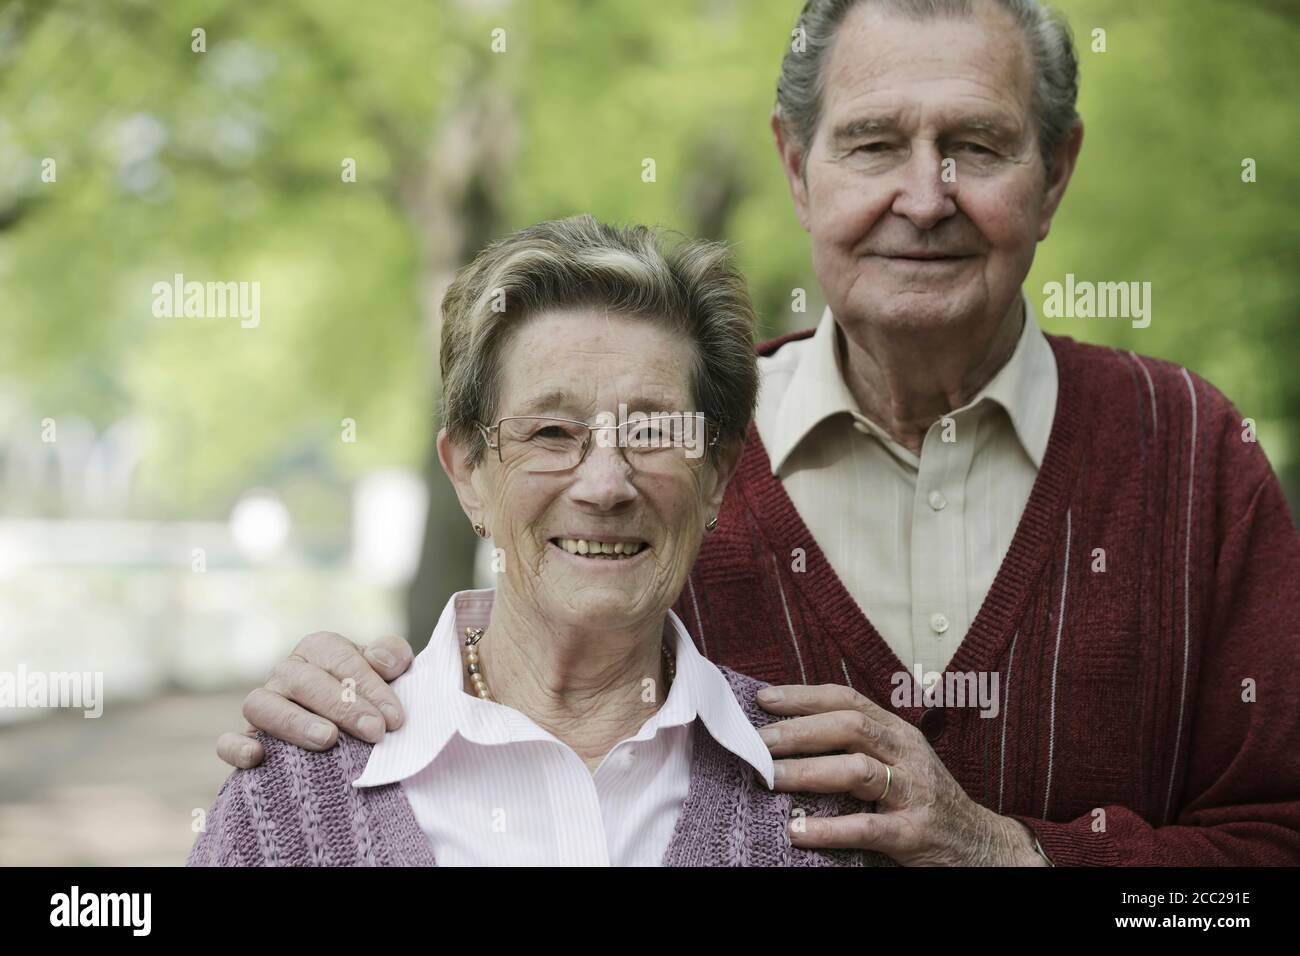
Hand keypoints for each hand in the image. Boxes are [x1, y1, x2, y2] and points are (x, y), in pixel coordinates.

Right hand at [215, 632, 414, 768]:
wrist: (348, 731)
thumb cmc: (370, 697)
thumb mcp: (387, 672)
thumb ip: (391, 657)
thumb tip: (386, 661)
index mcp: (320, 648)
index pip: (341, 658)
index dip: (370, 686)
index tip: (393, 719)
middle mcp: (287, 672)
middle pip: (304, 681)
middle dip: (343, 706)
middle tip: (374, 732)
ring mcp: (263, 704)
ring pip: (262, 705)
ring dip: (294, 722)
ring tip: (327, 740)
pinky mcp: (243, 739)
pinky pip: (226, 741)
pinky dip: (236, 747)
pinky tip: (257, 758)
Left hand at [756, 683, 1044, 865]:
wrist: (982, 847)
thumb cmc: (924, 801)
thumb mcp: (897, 763)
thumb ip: (856, 747)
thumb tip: (789, 734)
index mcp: (898, 732)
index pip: (848, 699)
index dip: (804, 696)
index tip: (763, 699)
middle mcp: (908, 754)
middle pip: (850, 726)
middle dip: (799, 730)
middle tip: (757, 741)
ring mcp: (915, 792)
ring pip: (858, 770)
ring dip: (809, 772)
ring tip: (770, 778)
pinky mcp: (916, 833)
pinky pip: (868, 827)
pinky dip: (830, 828)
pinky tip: (798, 829)